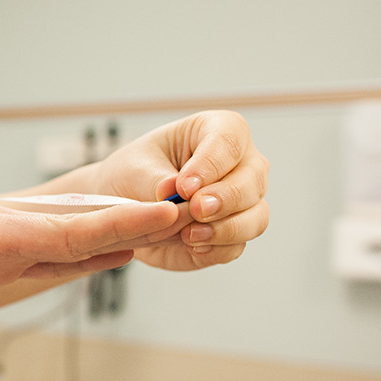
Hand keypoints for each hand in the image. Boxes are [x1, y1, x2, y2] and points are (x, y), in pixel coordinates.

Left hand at [0, 198, 180, 330]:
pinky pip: (42, 243)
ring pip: (62, 228)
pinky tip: (102, 245)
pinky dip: (80, 241)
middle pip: (73, 221)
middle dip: (130, 217)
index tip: (164, 214)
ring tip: (163, 222)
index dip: (115, 226)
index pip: (60, 230)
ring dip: (111, 225)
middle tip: (190, 210)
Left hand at [92, 110, 269, 270]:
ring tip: (188, 234)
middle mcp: (241, 164)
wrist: (124, 206)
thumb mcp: (135, 168)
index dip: (211, 164)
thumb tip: (173, 192)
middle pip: (252, 180)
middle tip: (195, 209)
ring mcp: (243, 202)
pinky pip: (238, 246)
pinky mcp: (233, 235)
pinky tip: (192, 246)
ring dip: (226, 229)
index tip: (184, 186)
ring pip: (256, 217)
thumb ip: (157, 179)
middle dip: (225, 198)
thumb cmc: (134, 173)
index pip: (230, 140)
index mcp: (218, 131)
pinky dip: (216, 249)